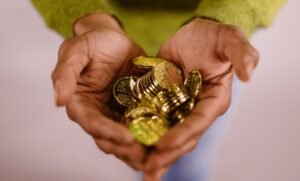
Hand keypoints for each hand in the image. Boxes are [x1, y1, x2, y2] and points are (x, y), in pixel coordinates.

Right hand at [51, 13, 145, 168]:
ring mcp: (117, 113)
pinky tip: (166, 140)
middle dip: (127, 149)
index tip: (127, 138)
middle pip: (110, 138)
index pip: (92, 123)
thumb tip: (58, 101)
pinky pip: (142, 124)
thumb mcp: (76, 51)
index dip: (108, 132)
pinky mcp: (134, 109)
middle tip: (146, 156)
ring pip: (127, 137)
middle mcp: (98, 113)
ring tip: (157, 154)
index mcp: (81, 103)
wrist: (113, 39)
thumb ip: (65, 74)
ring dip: (140, 148)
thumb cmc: (92, 43)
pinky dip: (152, 134)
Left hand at [143, 18, 258, 179]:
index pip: (198, 121)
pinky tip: (129, 147)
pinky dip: (143, 135)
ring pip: (166, 135)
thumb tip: (248, 76)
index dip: (182, 134)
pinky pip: (153, 121)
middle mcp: (196, 109)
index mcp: (213, 100)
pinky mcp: (163, 102)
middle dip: (166, 154)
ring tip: (138, 169)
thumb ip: (241, 54)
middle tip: (148, 170)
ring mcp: (178, 108)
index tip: (163, 145)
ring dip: (154, 153)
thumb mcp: (229, 39)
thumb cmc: (213, 37)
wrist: (193, 33)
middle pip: (182, 137)